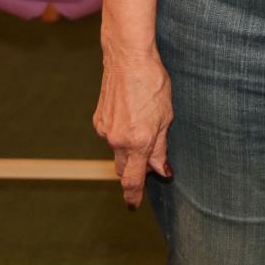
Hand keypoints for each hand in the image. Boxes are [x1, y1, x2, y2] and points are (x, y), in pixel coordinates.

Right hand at [93, 48, 172, 208]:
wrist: (127, 59)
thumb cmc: (153, 84)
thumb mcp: (166, 117)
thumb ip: (161, 147)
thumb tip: (161, 170)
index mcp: (138, 142)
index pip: (133, 179)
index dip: (134, 195)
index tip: (133, 205)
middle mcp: (117, 140)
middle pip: (124, 169)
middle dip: (134, 173)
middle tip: (148, 168)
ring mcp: (105, 130)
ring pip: (117, 152)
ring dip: (129, 151)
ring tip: (144, 127)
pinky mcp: (98, 120)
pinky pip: (110, 136)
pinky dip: (120, 135)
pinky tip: (132, 116)